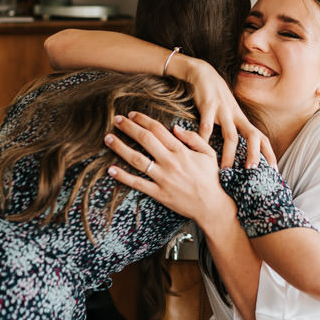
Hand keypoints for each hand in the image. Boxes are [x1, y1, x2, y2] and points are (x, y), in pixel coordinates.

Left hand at [104, 111, 235, 226]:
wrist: (212, 205)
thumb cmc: (211, 178)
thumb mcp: (208, 153)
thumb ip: (193, 138)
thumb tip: (175, 128)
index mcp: (181, 150)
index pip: (158, 130)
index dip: (143, 120)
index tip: (132, 114)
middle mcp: (170, 162)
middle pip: (145, 139)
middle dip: (128, 127)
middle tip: (116, 119)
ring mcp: (163, 178)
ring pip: (137, 159)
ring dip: (120, 147)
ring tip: (108, 138)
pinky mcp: (159, 193)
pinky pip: (138, 183)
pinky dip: (123, 176)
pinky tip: (111, 169)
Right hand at [176, 57, 276, 168]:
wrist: (203, 74)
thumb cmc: (216, 98)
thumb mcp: (228, 114)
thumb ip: (232, 129)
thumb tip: (236, 152)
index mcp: (242, 119)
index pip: (261, 137)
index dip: (269, 153)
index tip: (274, 170)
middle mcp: (236, 116)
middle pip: (252, 136)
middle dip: (254, 154)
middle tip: (252, 171)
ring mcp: (223, 111)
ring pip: (231, 135)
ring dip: (229, 154)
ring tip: (226, 170)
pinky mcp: (208, 106)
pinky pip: (206, 126)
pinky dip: (204, 140)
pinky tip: (202, 152)